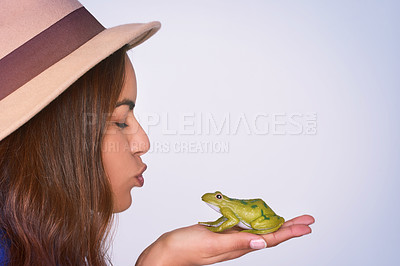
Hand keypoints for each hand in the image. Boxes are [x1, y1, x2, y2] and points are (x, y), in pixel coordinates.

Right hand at [135, 215, 314, 265]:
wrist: (166, 251)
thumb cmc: (184, 249)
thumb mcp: (212, 244)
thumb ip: (236, 243)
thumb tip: (262, 243)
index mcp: (237, 246)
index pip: (270, 238)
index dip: (289, 231)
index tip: (306, 225)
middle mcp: (236, 243)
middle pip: (268, 235)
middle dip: (289, 227)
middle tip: (305, 220)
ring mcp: (229, 239)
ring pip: (258, 231)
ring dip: (275, 224)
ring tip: (289, 220)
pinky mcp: (221, 233)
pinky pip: (243, 226)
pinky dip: (255, 220)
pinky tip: (257, 218)